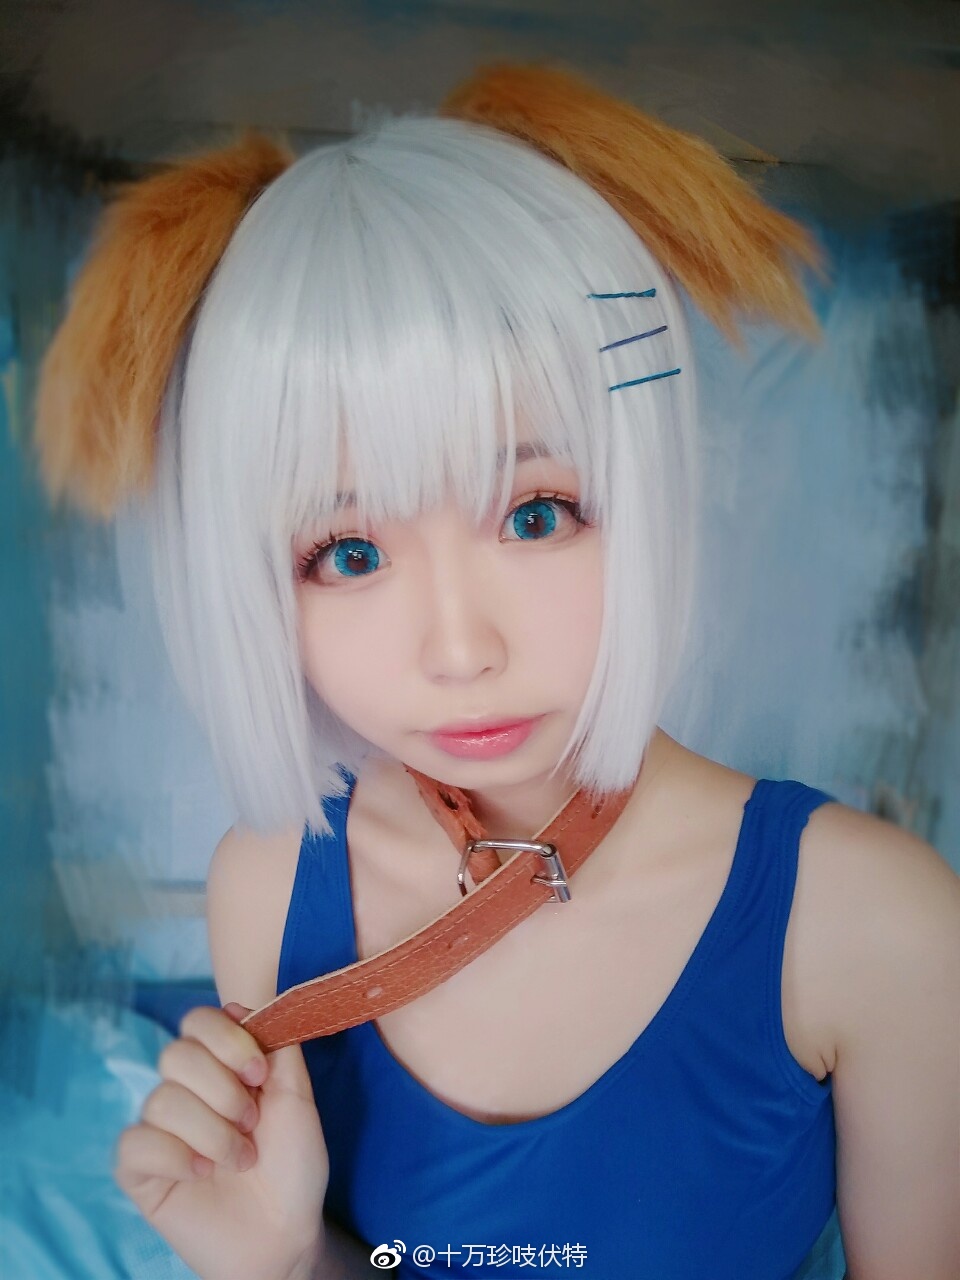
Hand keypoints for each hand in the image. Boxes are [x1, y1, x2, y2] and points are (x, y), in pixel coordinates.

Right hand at [115, 1003, 328, 1279]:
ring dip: (212, 1133)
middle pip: (175, 1054)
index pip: (199, 1021)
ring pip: (161, 1101)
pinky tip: (202, 1174)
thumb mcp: (297, 1097)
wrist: (284, 1233)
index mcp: (220, 1066)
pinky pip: (134, 1142)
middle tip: (251, 1123)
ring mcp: (159, 1129)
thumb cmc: (292, 1166)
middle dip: (223, 1092)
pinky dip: (175, 1157)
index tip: (258, 1073)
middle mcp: (185, 1090)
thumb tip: (246, 1003)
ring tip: (239, 1160)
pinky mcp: (139, 1170)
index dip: (227, 1040)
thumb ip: (276, 1046)